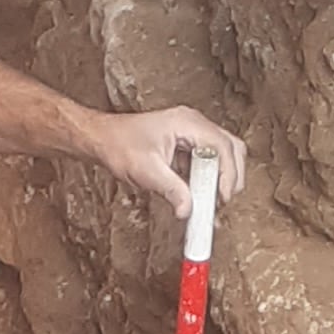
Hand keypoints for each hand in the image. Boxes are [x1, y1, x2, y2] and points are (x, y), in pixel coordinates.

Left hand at [98, 103, 245, 212]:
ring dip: (223, 179)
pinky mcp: (187, 147)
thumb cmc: (119, 146)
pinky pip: (209, 162)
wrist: (102, 140)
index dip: (227, 174)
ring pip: (224, 155)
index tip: (222, 198)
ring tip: (214, 203)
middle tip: (222, 202)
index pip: (222, 146)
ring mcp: (192, 134)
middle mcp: (194, 124)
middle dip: (231, 177)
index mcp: (186, 123)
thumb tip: (188, 210)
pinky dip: (210, 181)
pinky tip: (202, 198)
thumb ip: (171, 190)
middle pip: (231, 149)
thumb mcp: (146, 171)